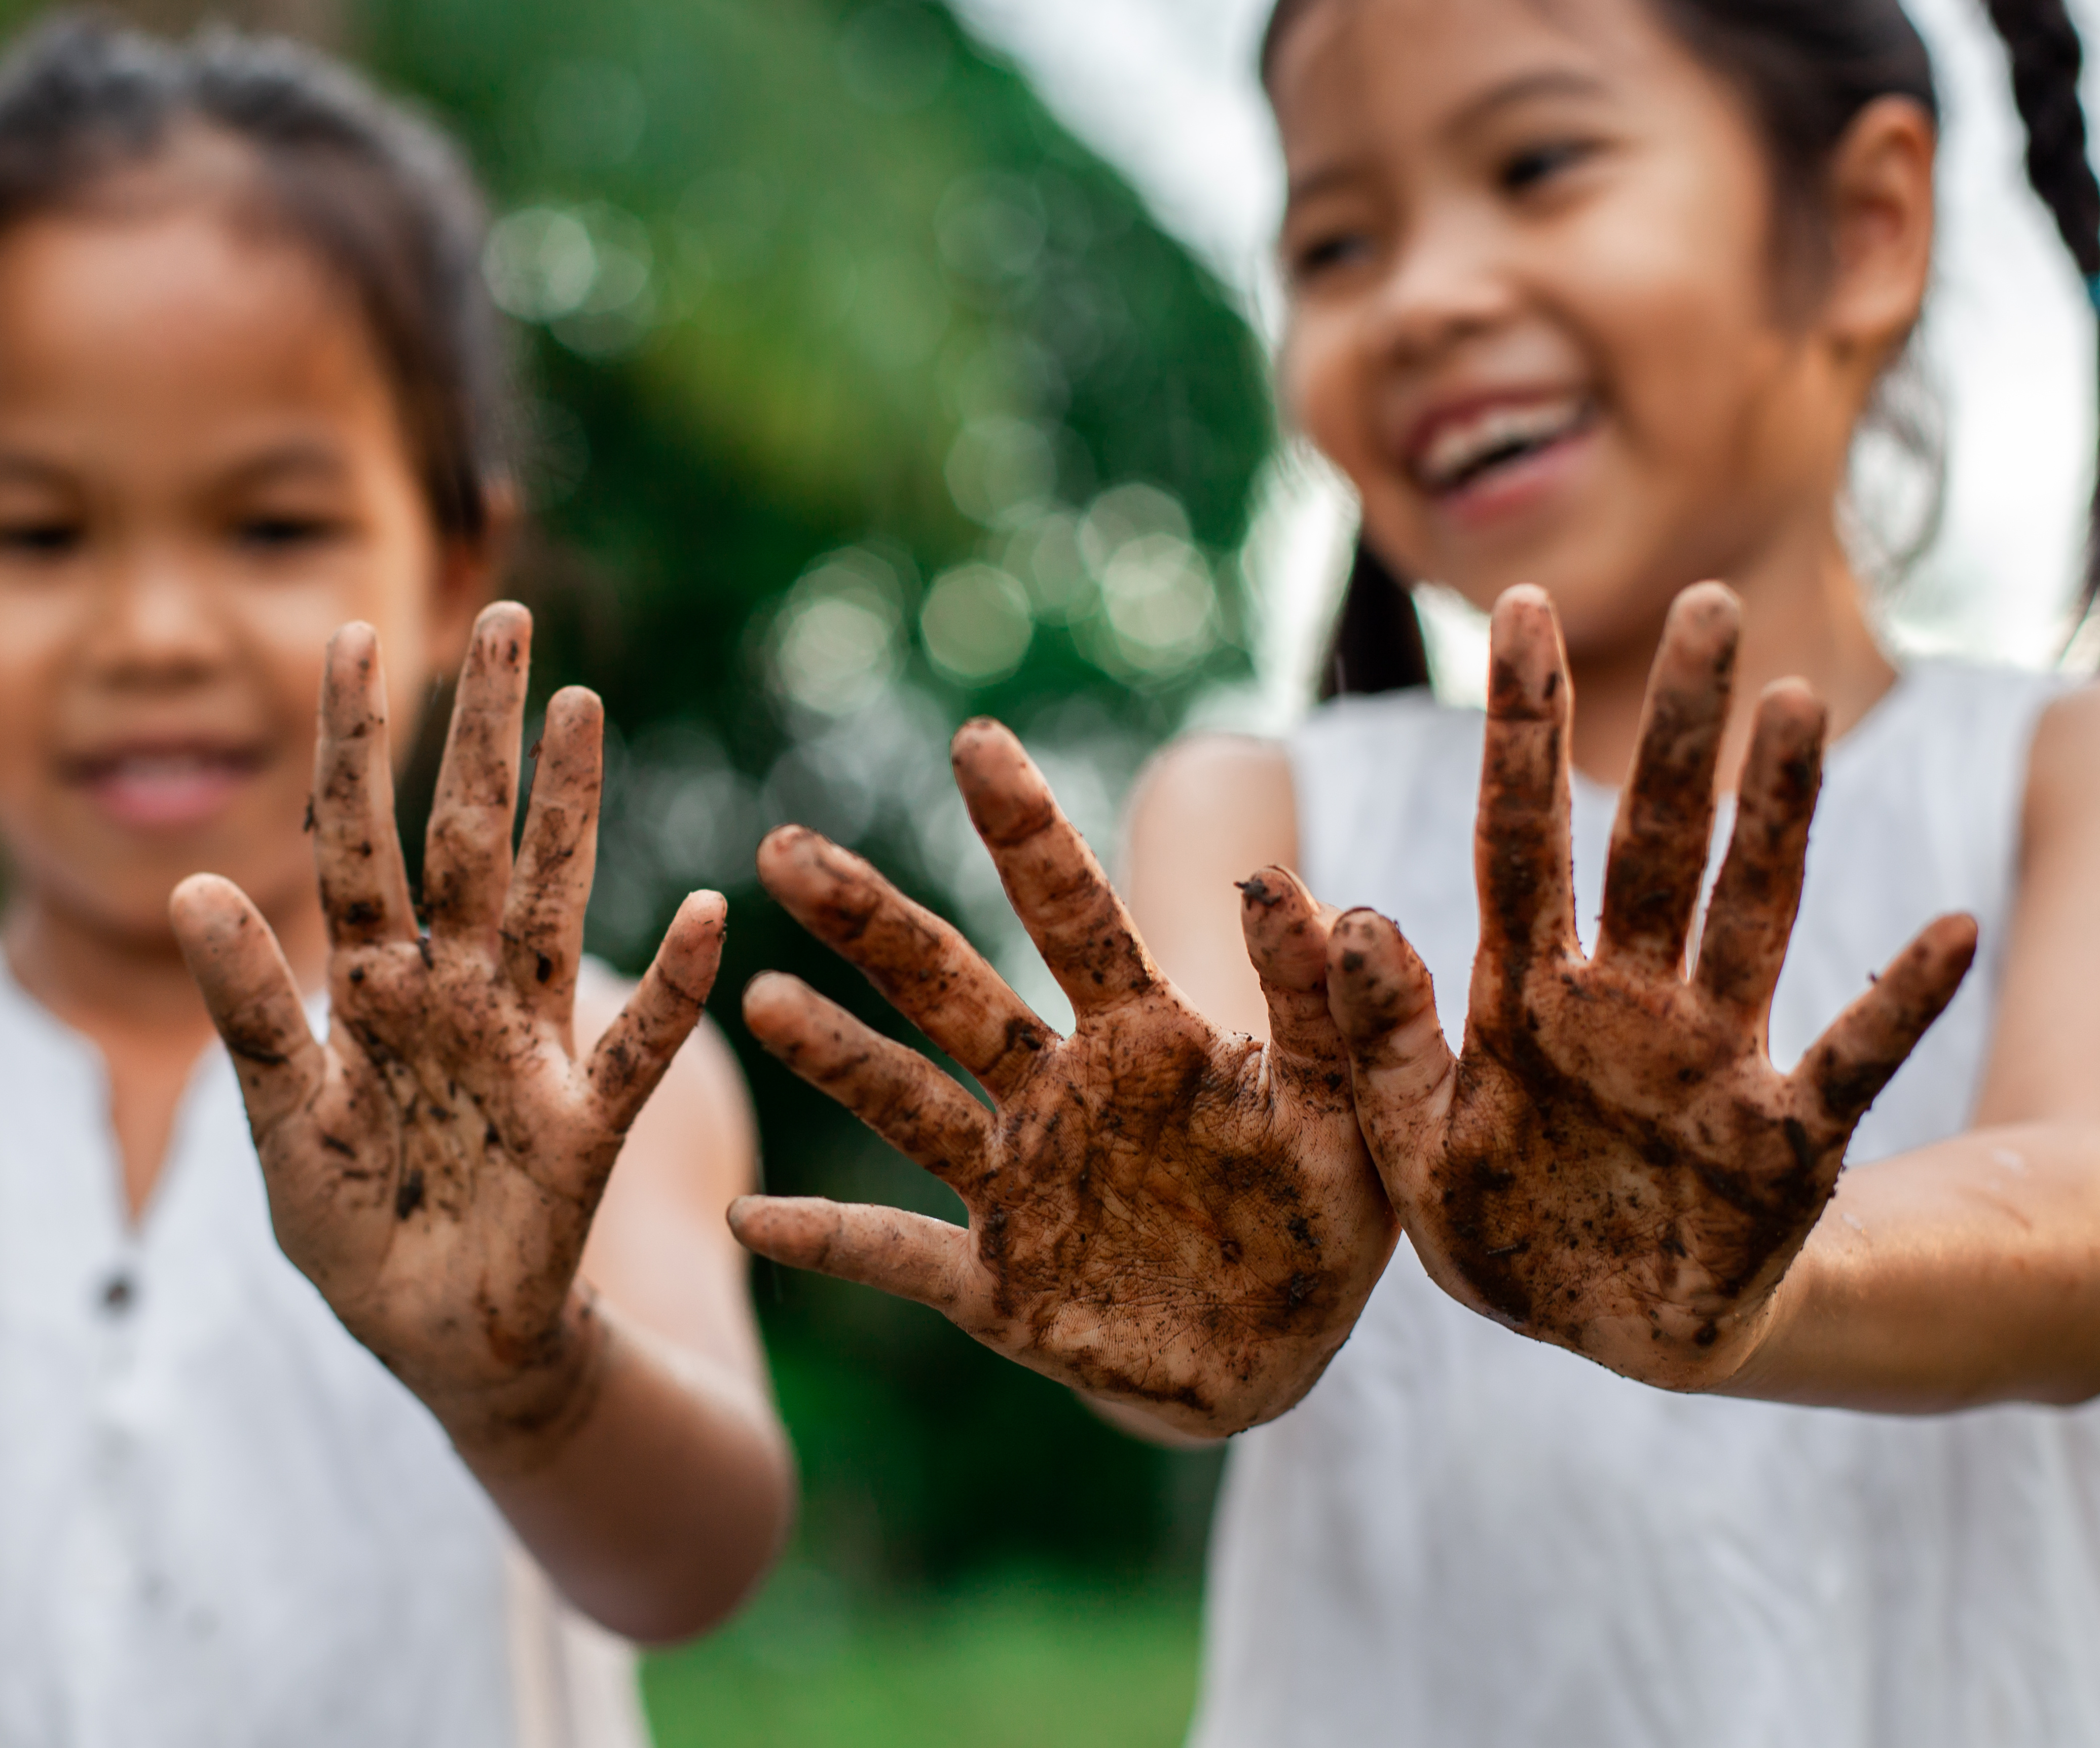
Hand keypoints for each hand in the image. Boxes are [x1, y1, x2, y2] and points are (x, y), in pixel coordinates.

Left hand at [170, 603, 723, 1466]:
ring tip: (585, 706)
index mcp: (369, 988)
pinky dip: (674, 987)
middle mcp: (454, 992)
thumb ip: (248, 1015)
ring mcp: (525, 1046)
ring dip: (572, 809)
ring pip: (552, 903)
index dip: (354, 744)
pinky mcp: (584, 1122)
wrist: (437, 1344)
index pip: (356, 842)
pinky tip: (706, 911)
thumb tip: (191, 887)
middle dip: (488, 732)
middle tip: (511, 619)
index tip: (353, 632)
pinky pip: (637, 1044)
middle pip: (469, 839)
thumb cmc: (358, 1234)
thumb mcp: (283, 1129)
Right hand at [729, 720, 1397, 1438]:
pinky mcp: (995, 1285)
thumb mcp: (1348, 1114)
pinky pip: (897, 1255)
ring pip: (909, 1105)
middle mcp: (1056, 1095)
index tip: (975, 739)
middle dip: (870, 920)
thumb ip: (1323, 1008)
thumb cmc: (1316, 1222)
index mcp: (1143, 1040)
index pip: (1073, 912)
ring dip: (836, 1055)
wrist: (1280, 1360)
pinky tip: (751, 1220)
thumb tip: (1291, 886)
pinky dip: (827, 1239)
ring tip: (762, 999)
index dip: (1026, 829)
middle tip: (782, 849)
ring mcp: (1015, 1186)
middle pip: (948, 988)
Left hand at [1325, 584, 1974, 1386]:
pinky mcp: (1784, 1138)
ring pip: (1750, 909)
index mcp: (1523, 994)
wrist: (1593, 1339)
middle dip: (1675, 732)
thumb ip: (1375, 1035)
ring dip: (1777, 814)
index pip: (1518, 833)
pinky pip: (1851, 1057)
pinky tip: (1947, 931)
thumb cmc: (1499, 1228)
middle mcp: (1625, 1001)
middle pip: (1653, 840)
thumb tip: (1341, 911)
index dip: (1517, 727)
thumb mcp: (1402, 1144)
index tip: (1517, 610)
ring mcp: (1712, 1059)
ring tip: (1794, 706)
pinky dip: (1899, 1002)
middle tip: (1706, 609)